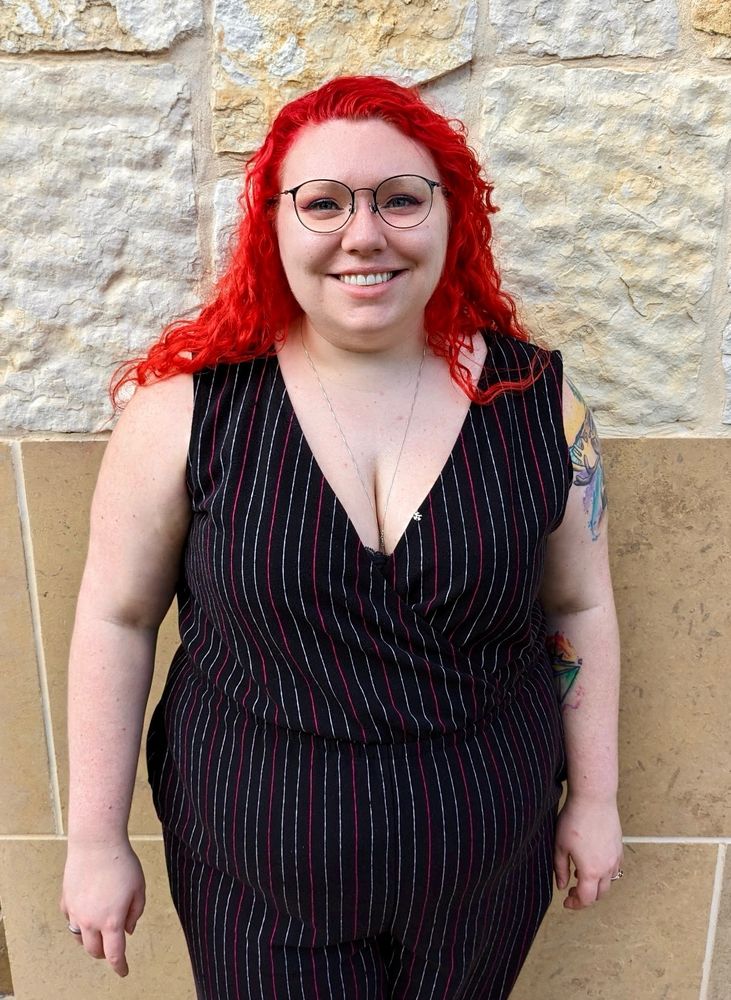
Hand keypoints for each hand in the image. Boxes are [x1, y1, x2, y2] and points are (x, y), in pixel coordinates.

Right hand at [59, 839, 145, 976]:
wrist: (96, 843)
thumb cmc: (121, 863)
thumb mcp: (139, 889)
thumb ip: (135, 913)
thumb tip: (128, 929)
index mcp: (111, 921)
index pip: (114, 954)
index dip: (120, 966)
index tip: (123, 971)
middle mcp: (90, 921)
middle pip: (93, 950)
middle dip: (104, 953)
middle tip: (112, 947)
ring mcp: (75, 911)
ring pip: (78, 937)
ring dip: (89, 939)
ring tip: (98, 932)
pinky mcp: (66, 900)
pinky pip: (69, 918)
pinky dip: (77, 921)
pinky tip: (84, 913)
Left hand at [554, 793, 622, 909]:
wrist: (594, 799)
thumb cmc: (575, 820)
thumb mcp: (560, 846)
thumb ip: (560, 869)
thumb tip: (562, 885)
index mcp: (591, 871)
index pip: (586, 899)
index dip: (576, 904)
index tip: (567, 902)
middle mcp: (607, 868)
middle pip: (600, 894)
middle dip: (586, 896)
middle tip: (572, 891)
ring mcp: (616, 857)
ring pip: (609, 881)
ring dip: (596, 884)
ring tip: (580, 874)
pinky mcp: (619, 847)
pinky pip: (615, 867)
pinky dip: (605, 872)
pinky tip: (593, 862)